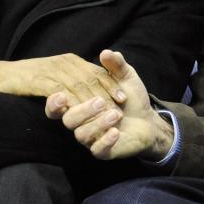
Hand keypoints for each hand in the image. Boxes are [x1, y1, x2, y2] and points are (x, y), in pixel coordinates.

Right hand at [0, 54, 125, 106]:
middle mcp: (64, 63)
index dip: (111, 85)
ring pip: (80, 85)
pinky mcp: (42, 81)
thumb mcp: (53, 74)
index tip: (123, 98)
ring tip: (106, 114)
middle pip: (92, 79)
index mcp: (70, 60)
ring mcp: (53, 71)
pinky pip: (63, 92)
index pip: (96, 72)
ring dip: (95, 100)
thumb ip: (71, 79)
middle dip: (108, 94)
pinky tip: (82, 115)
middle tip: (120, 109)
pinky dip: (75, 103)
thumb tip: (87, 89)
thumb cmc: (26, 78)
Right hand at [45, 50, 173, 159]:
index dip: (55, 102)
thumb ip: (115, 66)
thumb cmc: (131, 98)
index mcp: (80, 104)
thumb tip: (106, 52)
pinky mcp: (103, 151)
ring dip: (98, 123)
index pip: (58, 105)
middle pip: (68, 120)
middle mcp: (81, 122)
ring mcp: (91, 138)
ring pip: (82, 135)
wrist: (148, 120)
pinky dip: (105, 141)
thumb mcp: (125, 78)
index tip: (62, 95)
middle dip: (82, 110)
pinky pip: (98, 150)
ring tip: (116, 114)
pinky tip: (116, 132)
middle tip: (101, 101)